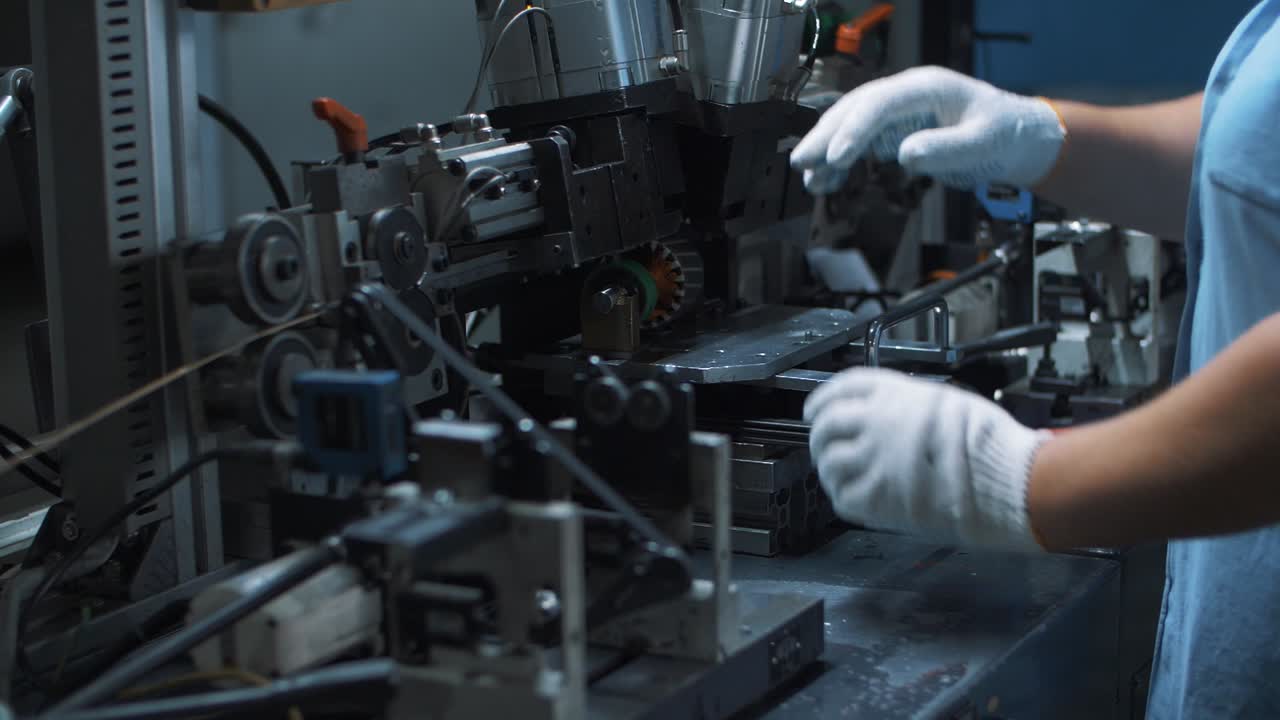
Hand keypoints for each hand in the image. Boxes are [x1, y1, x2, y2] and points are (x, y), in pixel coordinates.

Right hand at [791, 66, 1065, 193]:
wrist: (1015, 138)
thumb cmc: (1004, 133)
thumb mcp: (983, 142)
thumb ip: (946, 148)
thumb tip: (906, 153)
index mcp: (927, 87)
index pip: (879, 103)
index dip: (855, 130)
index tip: (837, 158)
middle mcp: (905, 94)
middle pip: (855, 110)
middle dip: (826, 136)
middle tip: (802, 162)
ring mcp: (897, 112)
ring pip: (850, 125)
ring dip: (826, 150)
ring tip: (808, 177)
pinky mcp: (894, 131)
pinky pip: (859, 144)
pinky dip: (839, 162)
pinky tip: (825, 182)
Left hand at [805, 368, 1051, 550]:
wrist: (1006, 479)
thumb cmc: (991, 443)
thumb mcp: (951, 401)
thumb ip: (914, 405)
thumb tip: (897, 415)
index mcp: (896, 393)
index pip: (842, 387)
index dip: (823, 399)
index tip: (815, 409)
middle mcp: (878, 421)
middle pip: (828, 424)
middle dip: (820, 436)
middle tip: (824, 446)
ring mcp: (874, 459)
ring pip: (829, 461)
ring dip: (830, 468)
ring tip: (840, 474)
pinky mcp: (879, 498)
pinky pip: (844, 496)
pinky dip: (844, 496)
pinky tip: (854, 495)